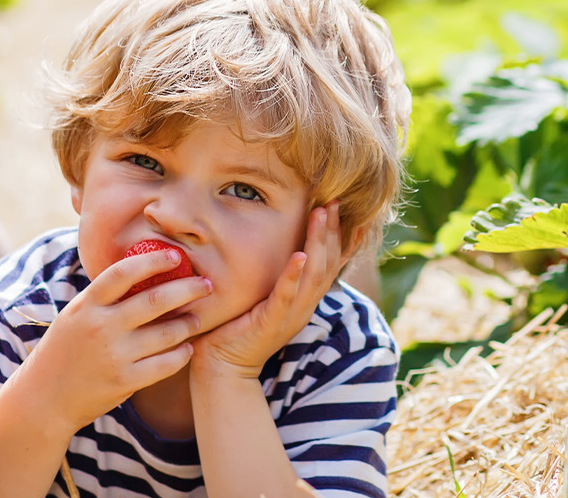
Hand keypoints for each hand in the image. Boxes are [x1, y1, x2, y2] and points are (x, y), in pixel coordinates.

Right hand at [21, 247, 209, 432]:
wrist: (44, 397)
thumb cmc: (64, 350)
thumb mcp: (75, 315)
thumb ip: (103, 297)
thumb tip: (140, 269)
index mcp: (87, 306)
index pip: (123, 273)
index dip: (152, 261)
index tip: (175, 256)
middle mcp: (101, 327)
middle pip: (154, 300)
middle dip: (187, 289)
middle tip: (206, 285)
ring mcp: (114, 356)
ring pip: (166, 334)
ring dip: (188, 324)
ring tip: (198, 319)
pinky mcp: (125, 382)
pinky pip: (165, 364)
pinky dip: (181, 354)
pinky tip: (187, 348)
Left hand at [192, 201, 344, 378]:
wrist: (222, 366)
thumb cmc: (237, 327)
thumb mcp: (263, 297)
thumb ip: (274, 275)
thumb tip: (275, 243)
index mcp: (304, 300)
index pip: (330, 263)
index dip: (341, 237)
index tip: (345, 209)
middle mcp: (304, 306)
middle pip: (328, 263)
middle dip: (333, 230)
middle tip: (335, 201)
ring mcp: (291, 315)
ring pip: (314, 274)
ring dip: (319, 242)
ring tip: (322, 215)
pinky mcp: (272, 322)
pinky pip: (286, 295)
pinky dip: (294, 274)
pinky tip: (299, 254)